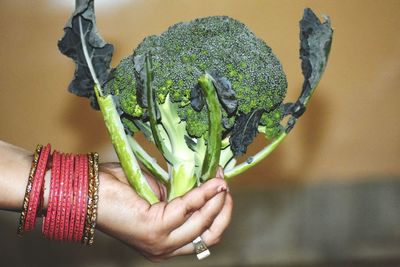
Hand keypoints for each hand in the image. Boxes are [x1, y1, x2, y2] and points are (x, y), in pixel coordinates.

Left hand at [97, 163, 232, 261]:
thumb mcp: (154, 195)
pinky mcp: (154, 229)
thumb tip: (199, 186)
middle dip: (223, 210)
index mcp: (163, 244)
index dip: (218, 213)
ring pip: (203, 224)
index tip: (223, 190)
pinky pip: (188, 208)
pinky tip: (212, 181)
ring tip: (221, 180)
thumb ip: (176, 196)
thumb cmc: (115, 190)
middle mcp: (164, 249)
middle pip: (210, 235)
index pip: (203, 236)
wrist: (84, 190)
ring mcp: (159, 242)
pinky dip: (203, 193)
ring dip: (216, 201)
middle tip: (226, 186)